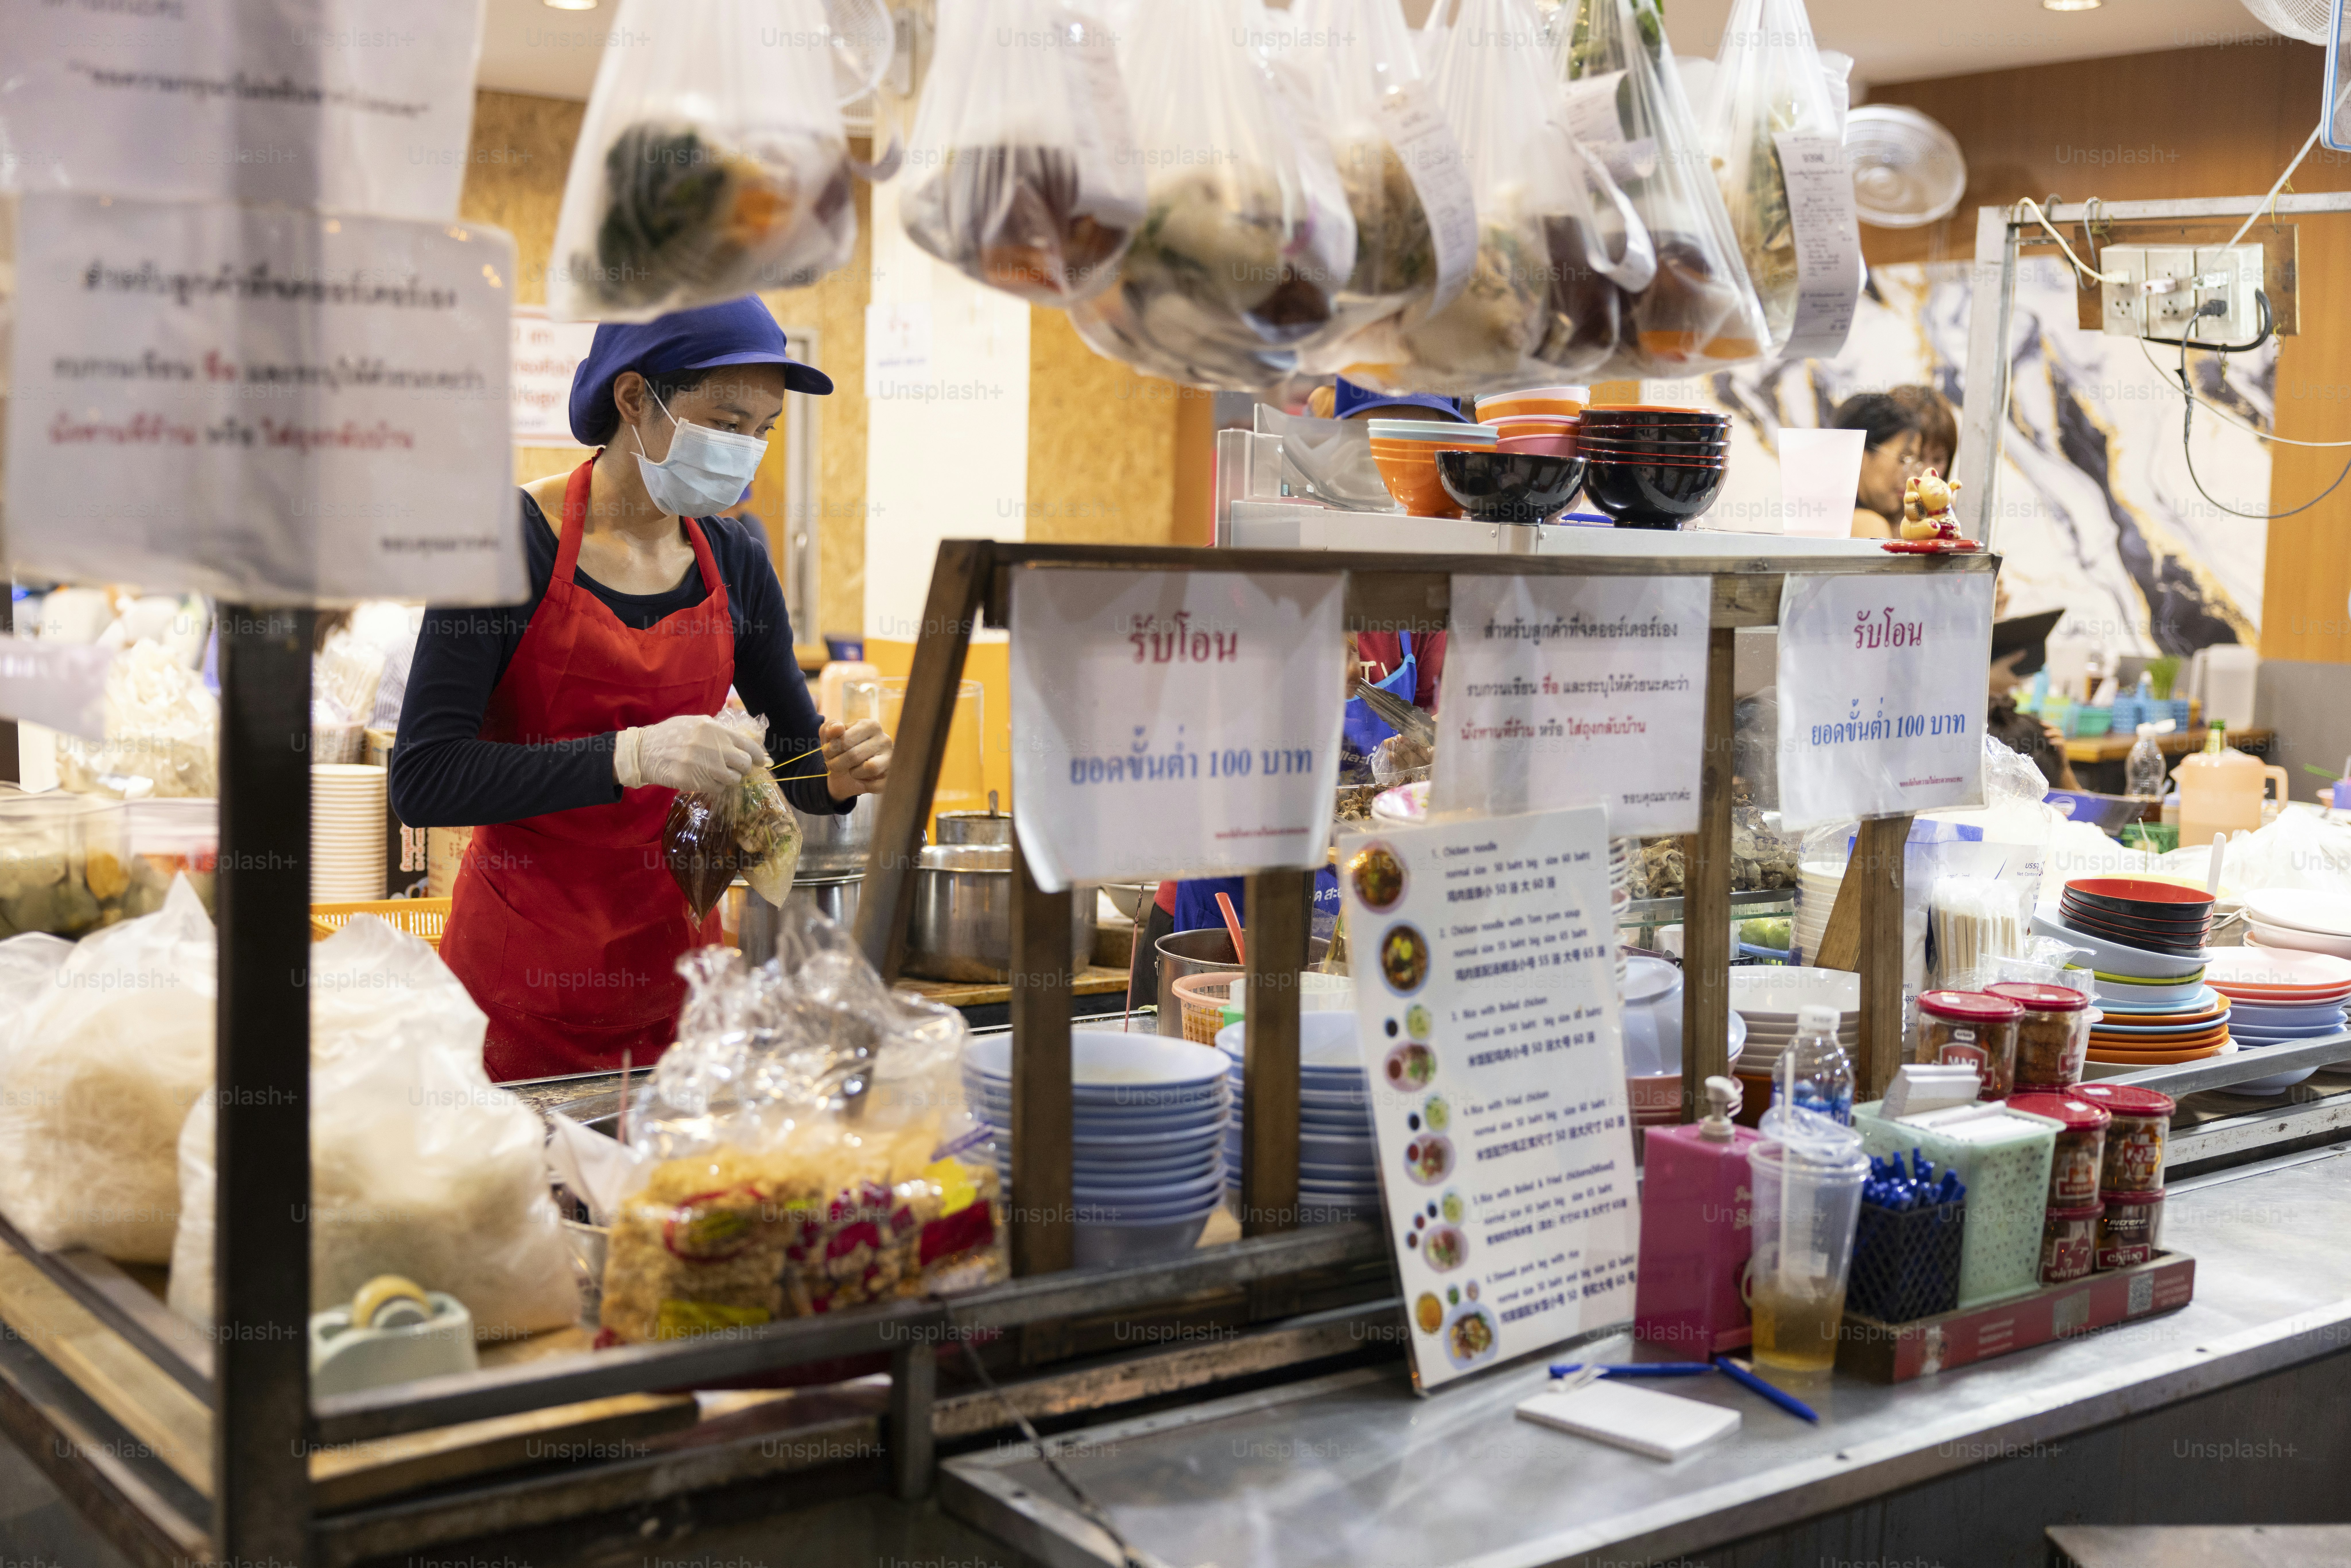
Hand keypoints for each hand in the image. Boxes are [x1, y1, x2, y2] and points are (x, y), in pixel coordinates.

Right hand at [617, 715, 760, 793]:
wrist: (645, 750)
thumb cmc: (671, 735)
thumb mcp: (696, 723)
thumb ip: (719, 731)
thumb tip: (742, 741)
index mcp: (714, 730)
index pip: (747, 744)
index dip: (757, 755)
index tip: (761, 761)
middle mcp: (713, 747)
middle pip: (744, 763)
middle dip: (743, 768)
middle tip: (736, 768)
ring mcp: (704, 765)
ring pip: (733, 778)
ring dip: (730, 778)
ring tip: (718, 774)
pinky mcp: (694, 781)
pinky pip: (718, 788)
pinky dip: (716, 786)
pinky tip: (706, 780)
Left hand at [822, 719, 889, 799]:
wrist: (845, 773)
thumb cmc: (839, 750)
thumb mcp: (828, 735)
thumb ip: (830, 727)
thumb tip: (838, 728)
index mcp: (870, 725)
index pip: (846, 739)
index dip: (830, 750)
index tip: (827, 752)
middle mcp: (884, 739)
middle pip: (854, 755)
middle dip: (837, 764)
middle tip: (833, 764)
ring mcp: (891, 758)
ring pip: (870, 768)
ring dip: (854, 773)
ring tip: (852, 770)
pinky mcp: (892, 775)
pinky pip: (878, 785)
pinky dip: (865, 786)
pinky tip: (862, 780)